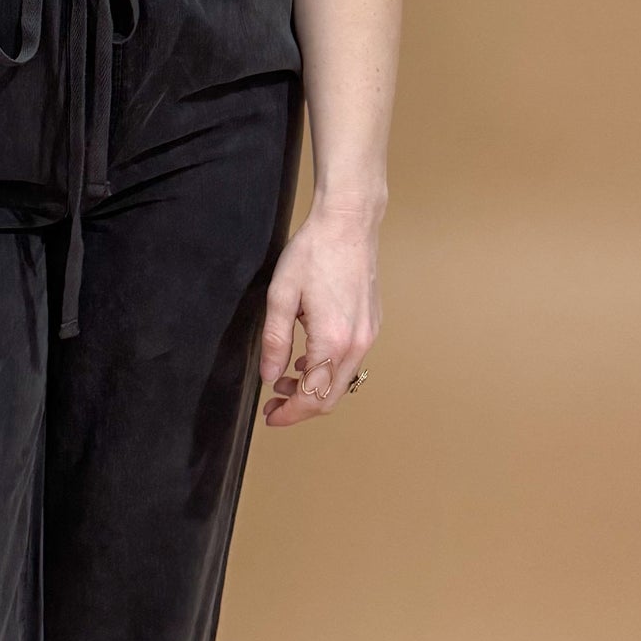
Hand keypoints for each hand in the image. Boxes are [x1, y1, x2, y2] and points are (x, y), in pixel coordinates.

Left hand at [257, 203, 379, 426]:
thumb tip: (269, 376)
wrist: (348, 224)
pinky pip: (350, 361)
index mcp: (332, 340)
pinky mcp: (371, 325)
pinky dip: (328, 370)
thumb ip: (275, 340)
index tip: (270, 415)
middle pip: (330, 397)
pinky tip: (307, 356)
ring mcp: (368, 335)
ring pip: (342, 381)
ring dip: (314, 387)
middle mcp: (356, 344)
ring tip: (285, 377)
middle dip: (300, 406)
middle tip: (274, 403)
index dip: (289, 413)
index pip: (312, 396)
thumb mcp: (281, 296)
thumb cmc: (313, 253)